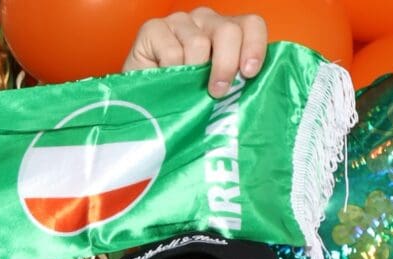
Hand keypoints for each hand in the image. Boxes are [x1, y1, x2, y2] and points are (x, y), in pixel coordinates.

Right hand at [122, 8, 267, 97]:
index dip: (254, 47)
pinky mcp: (153, 28)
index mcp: (226, 30)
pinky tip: (163, 79)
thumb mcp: (213, 87)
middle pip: (228, 31)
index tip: (249, 73)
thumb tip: (253, 84)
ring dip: (192, 73)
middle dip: (226, 65)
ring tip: (183, 89)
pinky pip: (172, 51)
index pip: (250, 24)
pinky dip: (170, 72)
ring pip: (199, 43)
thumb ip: (234, 78)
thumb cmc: (179, 96)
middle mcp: (205, 19)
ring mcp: (179, 21)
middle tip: (217, 91)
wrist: (138, 103)